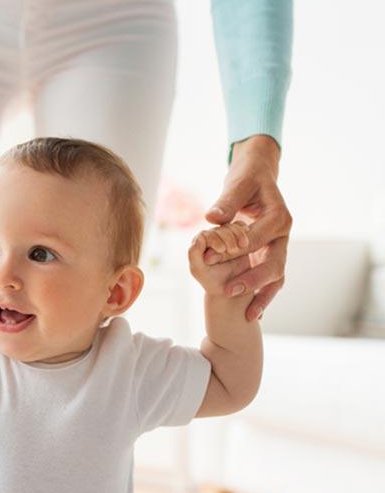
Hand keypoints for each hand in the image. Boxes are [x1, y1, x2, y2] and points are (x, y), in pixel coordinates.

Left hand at [189, 221, 253, 297]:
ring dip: (237, 234)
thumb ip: (194, 255)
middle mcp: (210, 238)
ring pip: (231, 227)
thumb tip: (198, 238)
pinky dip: (244, 231)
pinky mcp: (237, 237)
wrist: (231, 289)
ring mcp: (224, 236)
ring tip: (242, 246)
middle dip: (227, 237)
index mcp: (198, 244)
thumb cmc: (212, 282)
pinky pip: (241, 228)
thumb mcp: (199, 270)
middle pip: (219, 229)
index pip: (205, 235)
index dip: (214, 239)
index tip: (222, 250)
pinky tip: (248, 238)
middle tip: (233, 250)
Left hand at [204, 135, 291, 320]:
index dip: (231, 250)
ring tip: (249, 315)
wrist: (259, 176)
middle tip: (229, 291)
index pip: (254, 238)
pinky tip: (253, 313)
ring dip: (262, 295)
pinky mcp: (272, 253)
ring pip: (276, 276)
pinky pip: (270, 278)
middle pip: (274, 263)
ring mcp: (279, 246)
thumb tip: (212, 218)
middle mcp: (283, 234)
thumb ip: (227, 201)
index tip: (209, 259)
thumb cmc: (247, 178)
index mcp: (278, 216)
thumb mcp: (238, 184)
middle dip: (252, 280)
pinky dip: (263, 295)